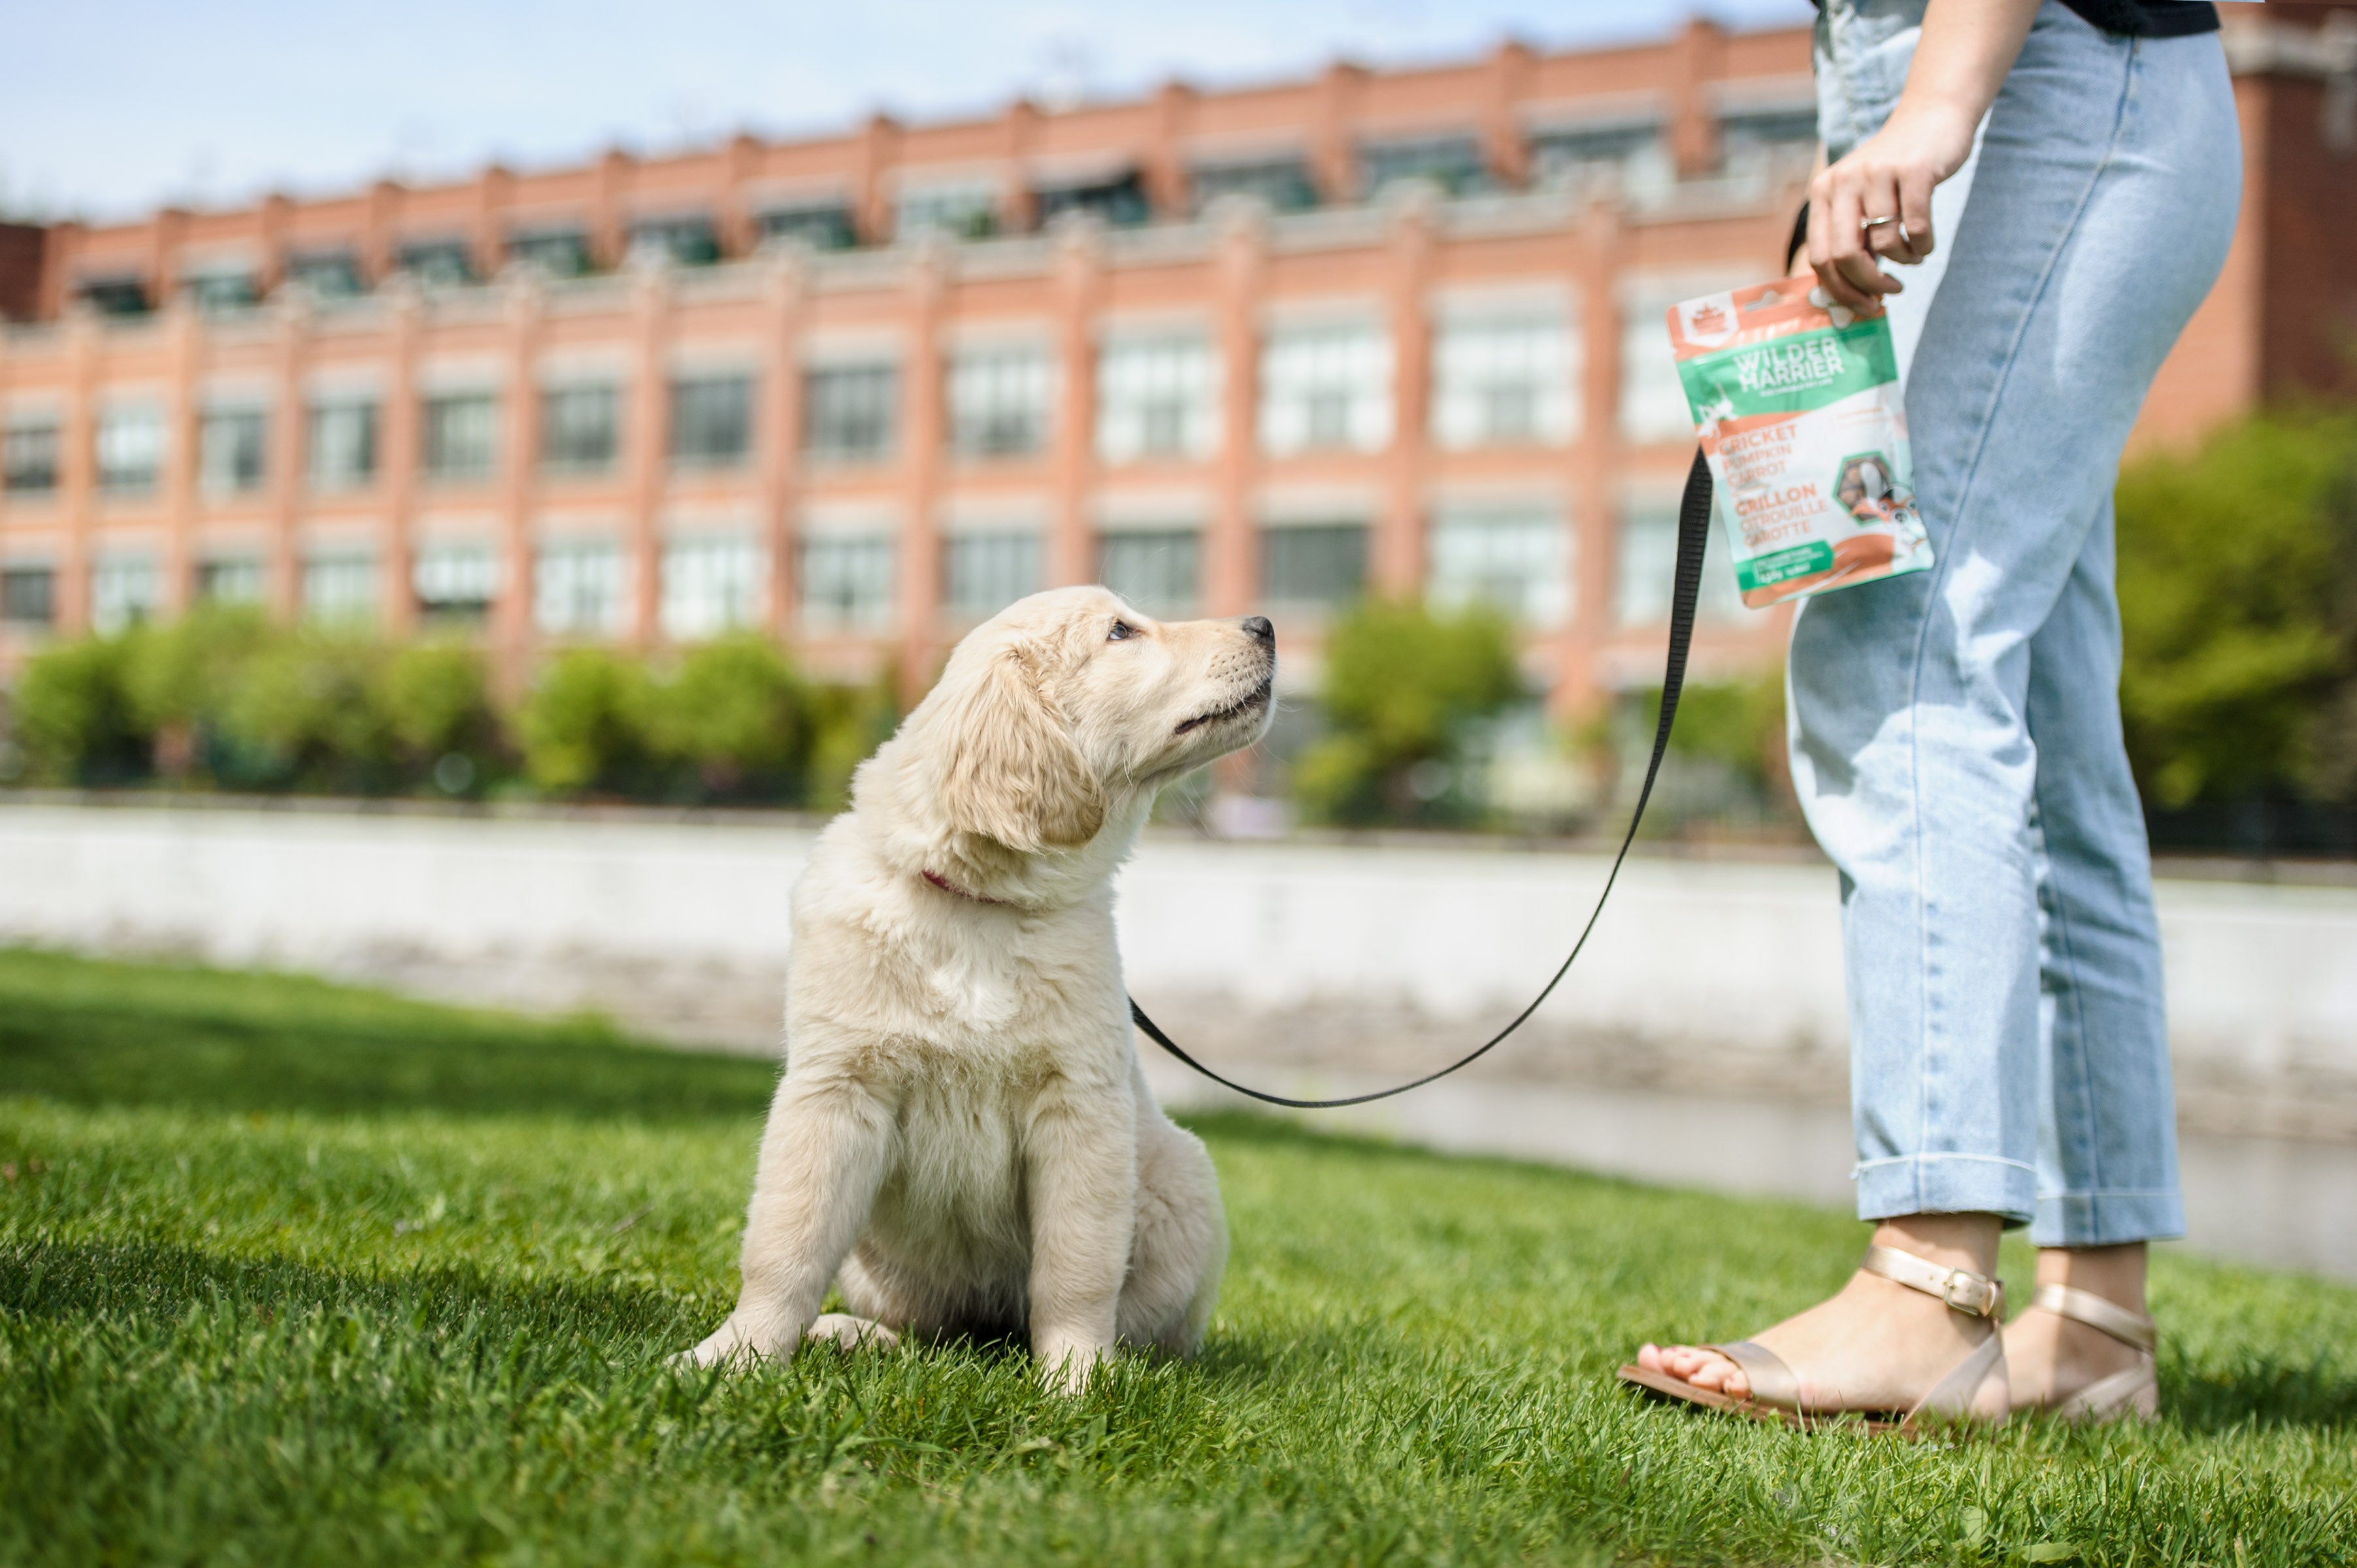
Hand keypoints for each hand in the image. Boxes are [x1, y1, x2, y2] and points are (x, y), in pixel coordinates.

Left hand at [1807, 100, 1977, 309]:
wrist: (1932, 116)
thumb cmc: (1894, 173)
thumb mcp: (1860, 200)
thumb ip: (1852, 240)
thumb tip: (1848, 301)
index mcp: (1822, 192)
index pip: (1820, 257)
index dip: (1840, 291)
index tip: (1863, 306)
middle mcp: (1844, 180)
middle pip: (1846, 256)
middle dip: (1869, 285)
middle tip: (1890, 292)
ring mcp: (1878, 173)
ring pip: (1886, 243)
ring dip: (1905, 261)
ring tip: (1914, 256)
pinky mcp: (1914, 169)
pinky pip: (1917, 227)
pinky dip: (1924, 245)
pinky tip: (1926, 244)